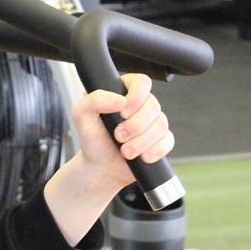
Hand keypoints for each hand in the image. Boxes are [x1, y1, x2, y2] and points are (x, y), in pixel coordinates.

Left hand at [73, 73, 173, 188]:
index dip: (136, 97)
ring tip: (125, 151)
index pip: (141, 82)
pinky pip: (168, 141)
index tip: (122, 112)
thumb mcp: (82, 115)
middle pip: (153, 105)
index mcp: (123, 92)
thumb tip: (119, 100)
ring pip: (161, 124)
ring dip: (141, 141)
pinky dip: (155, 150)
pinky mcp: (160, 140)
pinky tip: (142, 156)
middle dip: (135, 125)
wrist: (100, 167)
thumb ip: (94, 100)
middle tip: (118, 136)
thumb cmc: (93, 139)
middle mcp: (141, 105)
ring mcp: (152, 123)